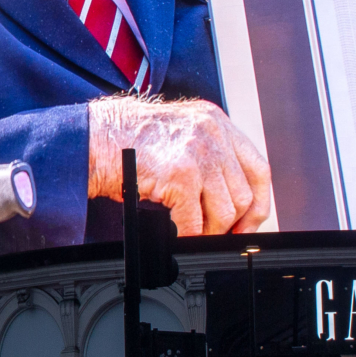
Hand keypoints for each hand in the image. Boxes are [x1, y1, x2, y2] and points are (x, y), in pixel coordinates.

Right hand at [87, 95, 271, 235]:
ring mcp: (198, 154)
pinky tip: (177, 232)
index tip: (250, 221)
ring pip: (225, 211)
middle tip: (220, 234)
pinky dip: (187, 234)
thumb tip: (231, 198)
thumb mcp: (181, 134)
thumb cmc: (130, 141)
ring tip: (194, 232)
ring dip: (210, 230)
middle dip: (235, 223)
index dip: (259, 202)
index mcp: (216, 122)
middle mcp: (212, 134)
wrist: (96, 138)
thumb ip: (210, 155)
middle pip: (245, 193)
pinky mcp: (181, 175)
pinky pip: (195, 221)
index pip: (258, 169)